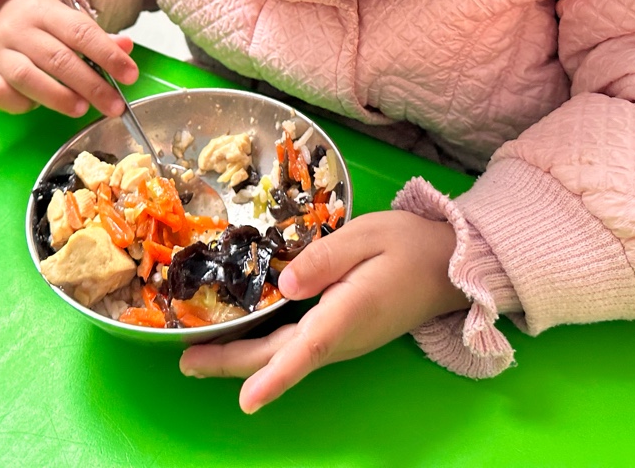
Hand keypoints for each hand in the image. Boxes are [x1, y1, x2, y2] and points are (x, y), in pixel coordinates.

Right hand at [0, 0, 137, 117]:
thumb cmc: (45, 22)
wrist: (2, 13)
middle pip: (57, 58)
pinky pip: (2, 93)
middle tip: (114, 105)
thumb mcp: (72, 18)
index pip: (80, 32)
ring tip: (83, 109)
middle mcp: (19, 29)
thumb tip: (126, 48)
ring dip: (58, 97)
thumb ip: (99, 37)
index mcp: (46, 10)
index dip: (107, 55)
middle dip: (90, 85)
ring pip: (27, 77)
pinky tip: (41, 106)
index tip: (129, 75)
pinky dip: (23, 104)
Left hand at [179, 211, 466, 412]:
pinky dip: (262, 349)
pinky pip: (296, 347)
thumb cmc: (409, 245)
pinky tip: (238, 340)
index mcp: (350, 310)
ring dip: (241, 360)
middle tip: (186, 361)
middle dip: (232, 364)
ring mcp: (341, 339)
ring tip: (197, 356)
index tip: (247, 400)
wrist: (448, 266)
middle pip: (281, 357)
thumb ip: (325, 257)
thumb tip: (284, 284)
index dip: (276, 375)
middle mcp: (343, 335)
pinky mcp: (340, 334)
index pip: (308, 347)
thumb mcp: (368, 235)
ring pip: (285, 356)